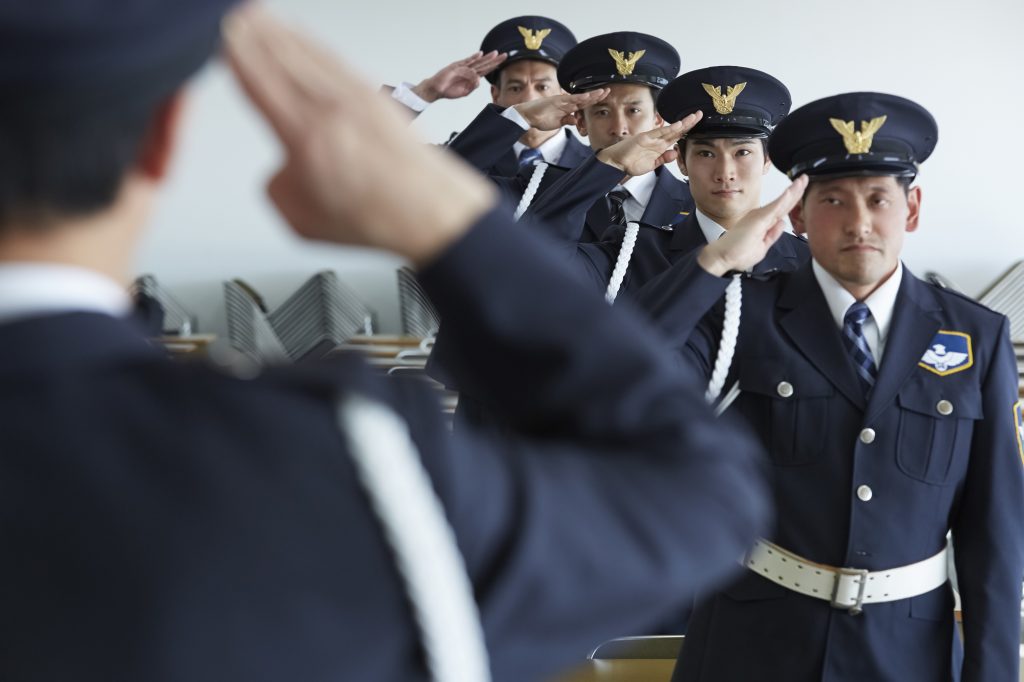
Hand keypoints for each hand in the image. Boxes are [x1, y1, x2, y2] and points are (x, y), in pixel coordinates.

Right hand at [224, 6, 496, 265]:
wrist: (429, 211)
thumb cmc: (374, 216)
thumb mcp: (300, 218)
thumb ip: (278, 188)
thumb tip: (283, 169)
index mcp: (305, 132)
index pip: (260, 79)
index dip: (237, 52)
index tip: (222, 33)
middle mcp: (331, 106)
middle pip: (282, 57)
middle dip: (255, 32)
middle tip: (234, 14)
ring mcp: (356, 97)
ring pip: (309, 53)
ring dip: (281, 32)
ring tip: (259, 15)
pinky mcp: (376, 98)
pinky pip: (336, 61)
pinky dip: (313, 45)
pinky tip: (304, 38)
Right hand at [411, 50, 506, 102]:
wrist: (437, 89)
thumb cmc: (449, 90)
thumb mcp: (464, 92)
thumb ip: (472, 87)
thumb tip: (479, 80)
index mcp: (472, 77)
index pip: (486, 70)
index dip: (494, 66)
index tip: (503, 62)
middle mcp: (469, 70)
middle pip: (484, 64)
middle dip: (495, 60)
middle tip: (505, 55)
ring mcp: (463, 67)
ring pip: (477, 62)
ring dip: (487, 58)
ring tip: (496, 53)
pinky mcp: (455, 67)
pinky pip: (465, 62)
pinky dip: (472, 58)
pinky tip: (480, 54)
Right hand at [513, 89, 609, 130]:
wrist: (528, 117)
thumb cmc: (541, 119)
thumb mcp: (558, 123)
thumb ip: (567, 121)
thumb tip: (576, 121)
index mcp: (567, 107)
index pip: (583, 103)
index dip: (594, 100)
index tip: (603, 98)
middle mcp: (566, 102)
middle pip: (585, 98)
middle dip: (597, 95)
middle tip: (608, 90)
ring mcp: (563, 100)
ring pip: (580, 97)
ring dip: (591, 95)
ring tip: (602, 92)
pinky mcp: (557, 101)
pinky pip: (571, 99)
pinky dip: (580, 98)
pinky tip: (588, 96)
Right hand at [595, 112, 702, 175]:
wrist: (615, 164)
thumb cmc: (630, 163)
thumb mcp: (652, 164)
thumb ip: (663, 158)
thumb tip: (675, 152)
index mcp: (659, 146)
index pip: (676, 136)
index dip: (687, 130)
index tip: (696, 125)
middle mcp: (656, 140)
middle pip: (676, 130)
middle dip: (689, 123)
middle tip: (700, 114)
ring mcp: (651, 138)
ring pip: (670, 129)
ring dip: (683, 123)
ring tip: (694, 117)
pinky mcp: (644, 138)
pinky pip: (659, 132)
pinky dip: (669, 129)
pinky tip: (679, 125)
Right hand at [697, 175, 809, 275]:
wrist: (722, 257)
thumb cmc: (736, 254)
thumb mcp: (762, 246)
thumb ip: (773, 235)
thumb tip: (782, 223)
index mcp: (762, 223)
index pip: (782, 210)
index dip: (793, 200)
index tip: (801, 192)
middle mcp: (761, 217)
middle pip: (783, 203)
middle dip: (796, 191)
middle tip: (805, 179)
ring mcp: (759, 216)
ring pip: (781, 202)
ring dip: (793, 191)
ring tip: (803, 180)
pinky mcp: (758, 219)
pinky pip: (774, 207)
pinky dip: (784, 199)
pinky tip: (792, 191)